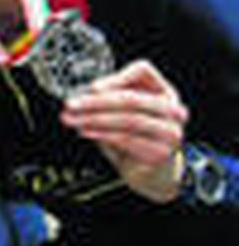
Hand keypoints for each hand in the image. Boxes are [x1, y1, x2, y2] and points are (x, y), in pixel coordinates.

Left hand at [60, 59, 188, 202]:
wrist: (154, 173)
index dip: (117, 77)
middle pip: (131, 99)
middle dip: (96, 102)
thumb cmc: (137, 138)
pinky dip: (102, 134)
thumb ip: (109, 101)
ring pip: (128, 120)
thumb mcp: (123, 114)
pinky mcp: (161, 153)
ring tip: (74, 119)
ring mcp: (170, 133)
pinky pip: (127, 139)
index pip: (143, 72)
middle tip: (72, 104)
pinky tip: (86, 131)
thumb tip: (81, 96)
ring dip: (94, 119)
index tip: (92, 87)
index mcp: (163, 92)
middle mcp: (172, 110)